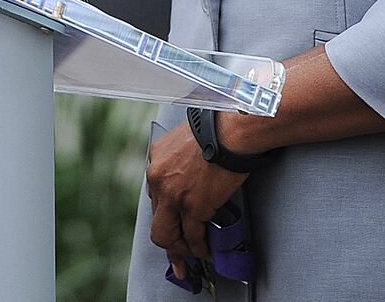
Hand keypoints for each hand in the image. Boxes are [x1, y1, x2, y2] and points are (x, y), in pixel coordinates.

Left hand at [146, 121, 246, 280]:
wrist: (230, 132)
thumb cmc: (216, 130)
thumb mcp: (185, 140)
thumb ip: (180, 161)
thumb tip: (190, 178)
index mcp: (156, 159)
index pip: (154, 196)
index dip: (166, 214)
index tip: (172, 224)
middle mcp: (157, 178)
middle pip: (156, 218)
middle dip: (169, 239)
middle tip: (178, 252)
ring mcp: (173, 195)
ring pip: (166, 235)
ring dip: (182, 249)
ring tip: (195, 253)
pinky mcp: (192, 207)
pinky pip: (192, 237)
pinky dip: (199, 248)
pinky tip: (207, 250)